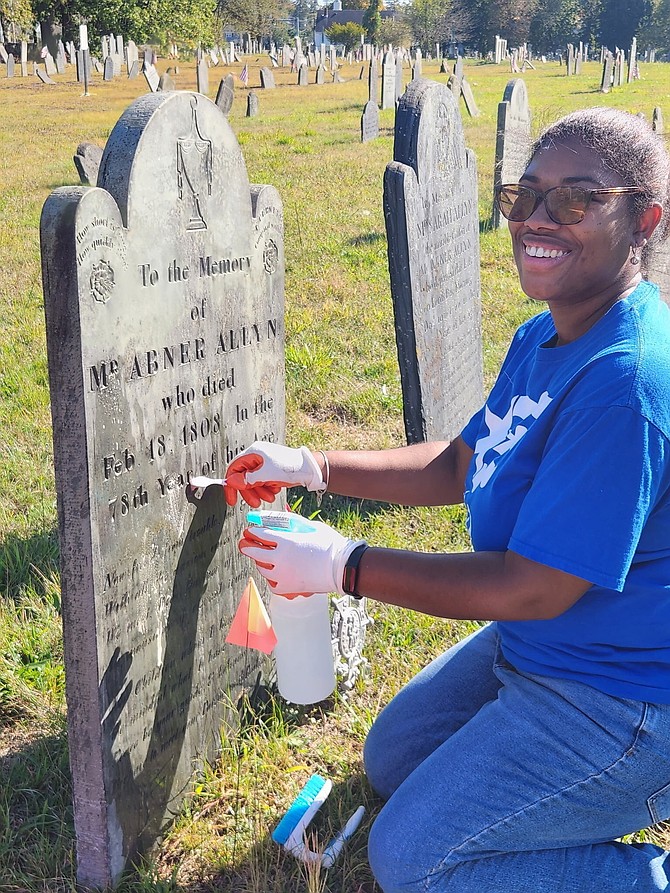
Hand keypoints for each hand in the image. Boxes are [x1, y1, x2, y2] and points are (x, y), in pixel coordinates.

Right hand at [224, 442, 324, 506]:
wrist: (310, 469)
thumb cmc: (291, 467)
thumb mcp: (266, 475)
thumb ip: (247, 479)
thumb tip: (231, 482)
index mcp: (253, 452)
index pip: (234, 469)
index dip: (231, 485)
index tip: (232, 500)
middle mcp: (257, 456)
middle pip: (243, 477)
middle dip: (249, 492)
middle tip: (255, 502)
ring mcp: (264, 463)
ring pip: (253, 481)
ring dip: (259, 492)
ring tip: (270, 496)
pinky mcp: (271, 470)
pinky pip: (262, 482)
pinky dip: (266, 489)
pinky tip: (275, 490)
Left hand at [238, 514, 365, 596]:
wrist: (341, 567)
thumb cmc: (329, 545)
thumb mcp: (310, 526)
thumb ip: (293, 521)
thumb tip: (282, 515)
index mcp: (285, 541)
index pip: (260, 534)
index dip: (252, 531)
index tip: (249, 530)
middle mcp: (280, 559)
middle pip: (253, 552)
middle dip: (247, 546)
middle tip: (244, 543)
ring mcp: (282, 575)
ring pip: (261, 568)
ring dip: (260, 561)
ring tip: (262, 557)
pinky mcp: (288, 588)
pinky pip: (272, 583)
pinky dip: (271, 578)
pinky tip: (275, 573)